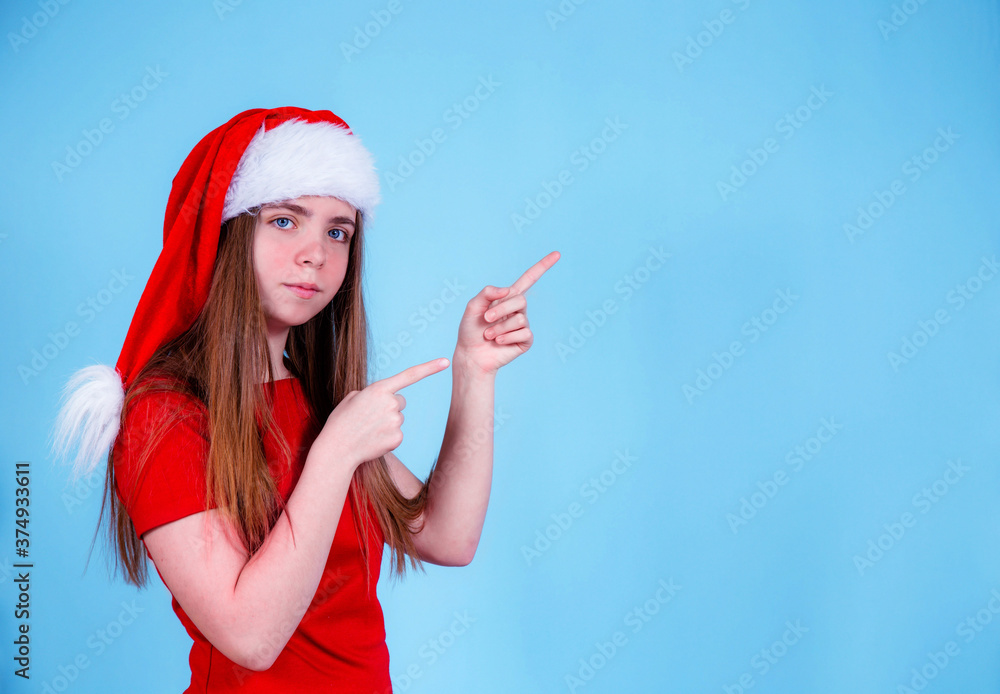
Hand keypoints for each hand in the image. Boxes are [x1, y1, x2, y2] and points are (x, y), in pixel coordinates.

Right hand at [319, 357, 450, 467]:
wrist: (337, 448)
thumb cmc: (342, 421)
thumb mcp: (353, 398)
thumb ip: (373, 393)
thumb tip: (386, 399)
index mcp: (379, 389)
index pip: (409, 375)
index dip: (429, 368)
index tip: (445, 362)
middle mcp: (391, 403)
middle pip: (400, 402)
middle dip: (389, 407)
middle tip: (370, 417)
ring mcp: (396, 421)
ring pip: (398, 419)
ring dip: (386, 423)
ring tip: (368, 430)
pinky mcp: (397, 438)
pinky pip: (397, 434)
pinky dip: (387, 437)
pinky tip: (373, 440)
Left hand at [454, 251, 559, 375]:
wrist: (471, 354)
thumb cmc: (470, 330)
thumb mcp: (473, 306)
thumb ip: (487, 293)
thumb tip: (507, 290)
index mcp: (507, 298)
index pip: (529, 279)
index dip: (543, 266)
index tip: (557, 254)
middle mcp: (518, 310)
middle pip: (520, 300)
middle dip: (500, 309)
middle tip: (486, 319)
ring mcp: (523, 325)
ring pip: (520, 318)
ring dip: (500, 327)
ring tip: (489, 335)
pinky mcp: (525, 340)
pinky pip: (524, 333)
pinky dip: (506, 337)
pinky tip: (498, 341)